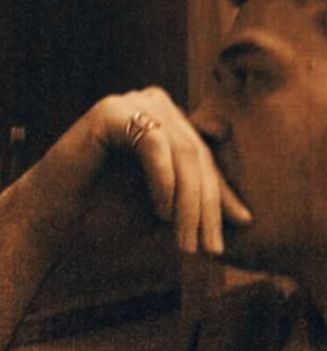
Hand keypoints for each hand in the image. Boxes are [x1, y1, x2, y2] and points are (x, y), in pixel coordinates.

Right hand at [87, 86, 251, 254]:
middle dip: (206, 207)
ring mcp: (135, 102)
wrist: (56, 216)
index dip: (222, 196)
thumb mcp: (170, 208)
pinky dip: (162, 181)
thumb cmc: (114, 211)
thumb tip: (246, 217)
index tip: (241, 227)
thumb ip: (201, 203)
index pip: (207, 159)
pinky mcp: (113, 110)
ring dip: (188, 203)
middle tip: (210, 247)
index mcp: (173, 121)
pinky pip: (153, 144)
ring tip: (186, 242)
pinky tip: (161, 213)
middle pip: (198, 157)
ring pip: (181, 153)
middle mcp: (158, 105)